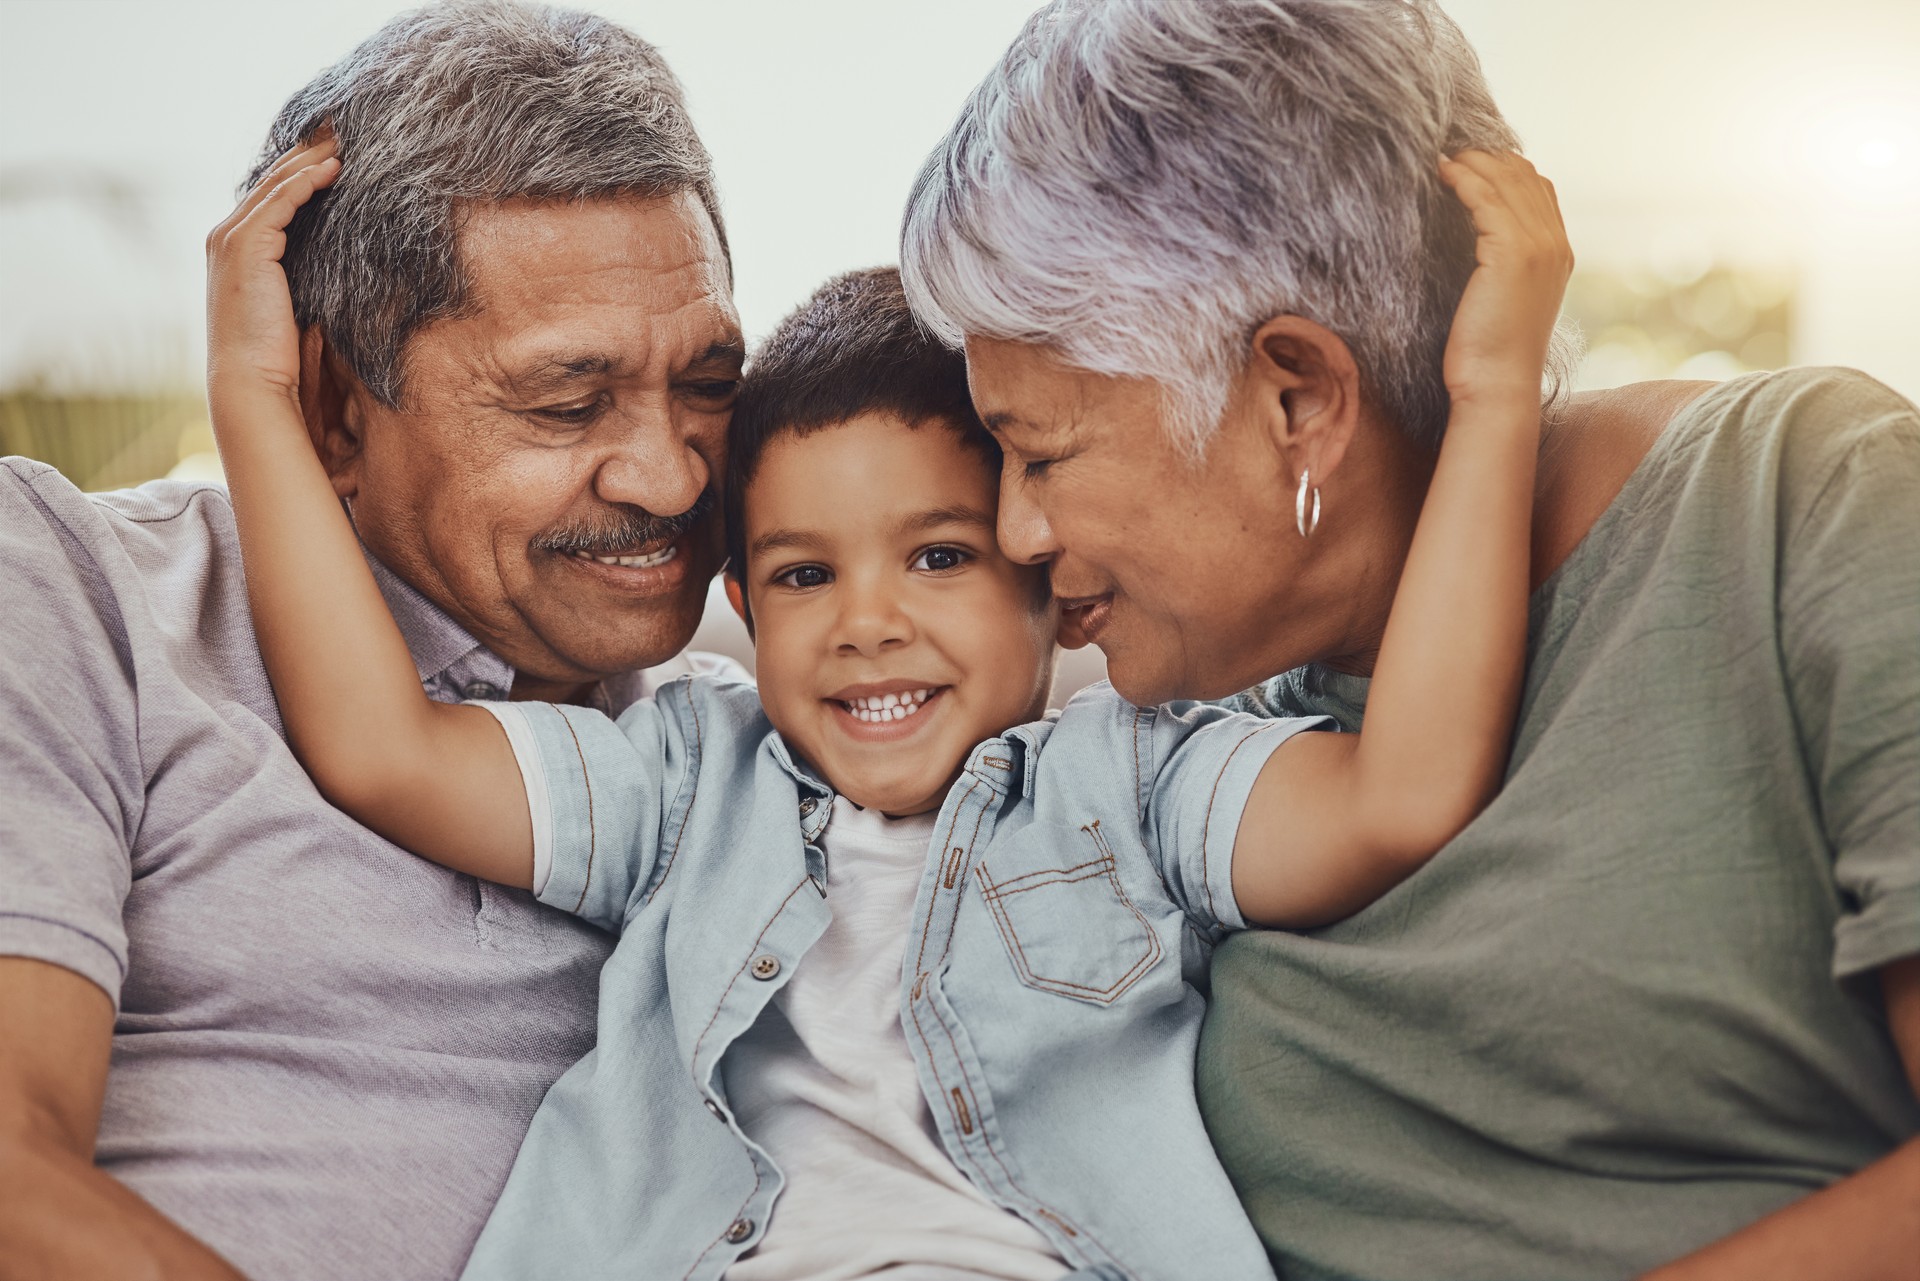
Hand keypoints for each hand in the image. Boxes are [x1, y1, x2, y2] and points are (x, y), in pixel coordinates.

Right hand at [204, 131, 339, 406]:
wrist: (253, 383)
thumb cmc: (278, 354)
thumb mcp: (295, 303)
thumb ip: (306, 274)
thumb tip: (342, 264)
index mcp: (236, 247)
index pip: (271, 194)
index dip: (302, 168)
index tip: (336, 149)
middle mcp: (226, 235)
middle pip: (272, 179)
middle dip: (308, 152)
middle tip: (343, 129)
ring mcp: (231, 239)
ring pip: (276, 184)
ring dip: (312, 159)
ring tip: (346, 139)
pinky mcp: (245, 247)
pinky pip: (280, 202)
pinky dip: (306, 182)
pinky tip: (333, 169)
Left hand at [1437, 150, 1572, 408]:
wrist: (1497, 386)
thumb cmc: (1488, 352)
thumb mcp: (1502, 299)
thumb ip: (1500, 264)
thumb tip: (1471, 239)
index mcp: (1558, 252)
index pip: (1539, 188)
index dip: (1506, 167)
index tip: (1471, 160)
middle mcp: (1554, 243)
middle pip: (1524, 177)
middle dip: (1487, 157)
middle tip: (1450, 150)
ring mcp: (1538, 245)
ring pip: (1506, 181)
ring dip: (1472, 163)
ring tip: (1441, 157)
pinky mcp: (1512, 252)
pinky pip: (1486, 198)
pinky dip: (1463, 179)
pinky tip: (1442, 173)